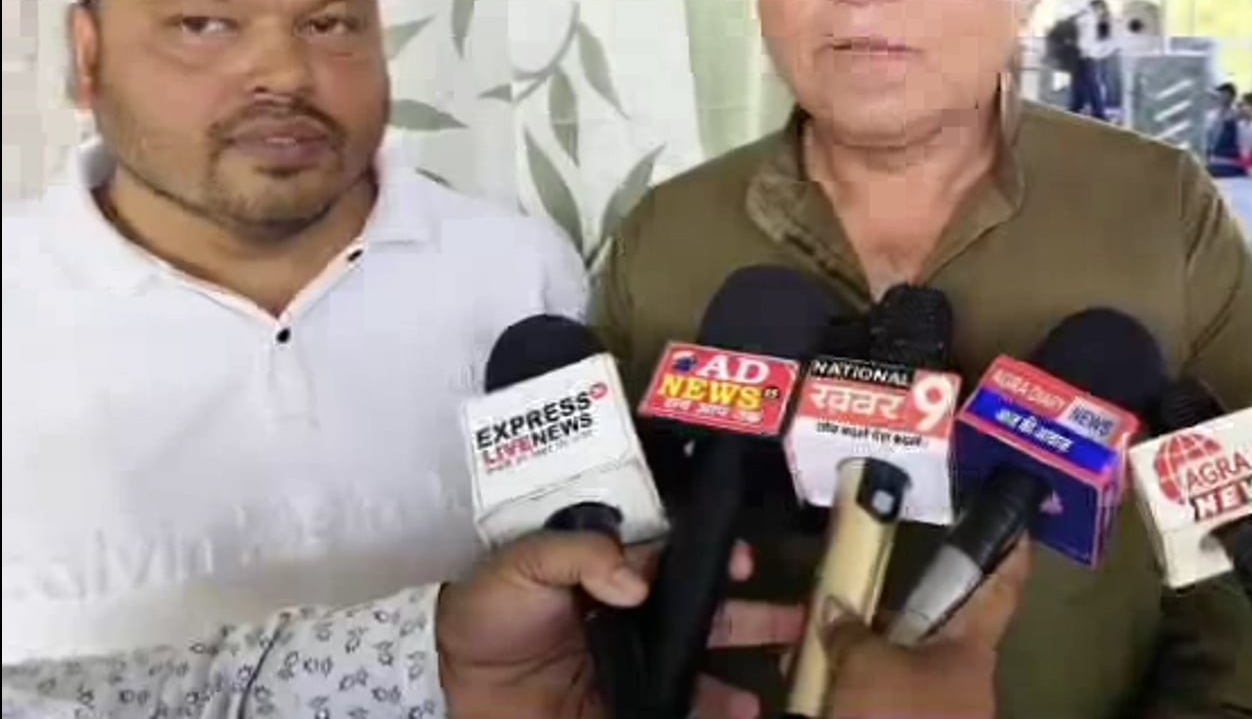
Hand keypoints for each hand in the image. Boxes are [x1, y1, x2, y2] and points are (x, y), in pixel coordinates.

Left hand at [437, 532, 804, 718]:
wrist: (446, 682)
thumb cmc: (486, 609)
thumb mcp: (523, 562)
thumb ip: (582, 555)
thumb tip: (638, 582)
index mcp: (616, 576)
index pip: (682, 564)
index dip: (720, 562)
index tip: (749, 565)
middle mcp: (636, 622)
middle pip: (707, 620)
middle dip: (755, 620)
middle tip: (798, 625)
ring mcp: (632, 673)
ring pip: (699, 674)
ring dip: (735, 684)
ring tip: (766, 695)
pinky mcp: (622, 714)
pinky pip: (672, 714)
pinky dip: (705, 717)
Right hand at [818, 540, 1032, 718]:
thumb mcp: (866, 667)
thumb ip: (850, 631)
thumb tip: (835, 608)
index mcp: (970, 649)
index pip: (1001, 589)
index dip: (1010, 554)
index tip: (1017, 524)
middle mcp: (962, 678)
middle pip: (930, 630)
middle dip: (883, 615)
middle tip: (838, 595)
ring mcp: (938, 711)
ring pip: (896, 668)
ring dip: (855, 656)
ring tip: (806, 648)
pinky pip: (880, 701)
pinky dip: (848, 691)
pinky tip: (810, 684)